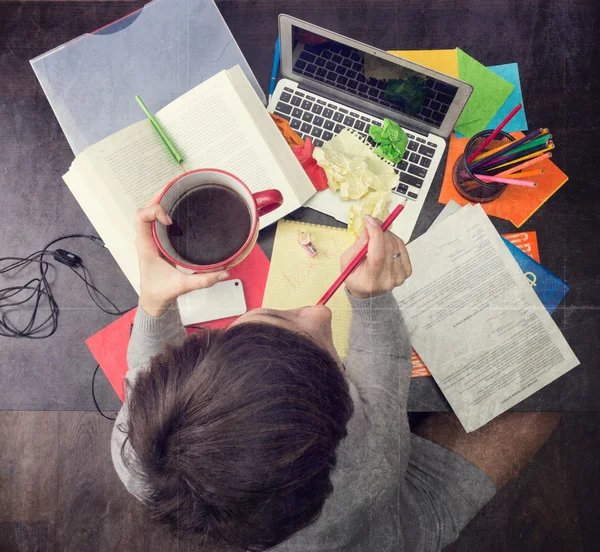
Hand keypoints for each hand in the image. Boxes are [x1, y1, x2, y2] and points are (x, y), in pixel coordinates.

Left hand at [135, 193, 228, 316]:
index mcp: (146, 246)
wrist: (153, 300)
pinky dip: (164, 209)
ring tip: (176, 190)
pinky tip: (177, 205)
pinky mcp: (156, 241)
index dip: (153, 211)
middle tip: (175, 187)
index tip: (169, 219)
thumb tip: (223, 271)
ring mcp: (150, 239)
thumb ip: (203, 280)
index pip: (141, 218)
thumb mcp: (182, 286)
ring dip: (160, 201)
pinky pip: (155, 220)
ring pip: (149, 212)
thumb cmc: (161, 292)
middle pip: (144, 209)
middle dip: (158, 196)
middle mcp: (145, 239)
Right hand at [341, 215, 411, 298]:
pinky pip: (402, 248)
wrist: (368, 293)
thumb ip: (357, 246)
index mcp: (371, 280)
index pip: (377, 255)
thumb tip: (368, 230)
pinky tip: (385, 240)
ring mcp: (399, 276)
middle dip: (380, 230)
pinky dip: (393, 240)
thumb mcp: (347, 262)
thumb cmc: (355, 277)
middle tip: (371, 222)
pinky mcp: (406, 272)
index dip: (375, 234)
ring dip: (386, 234)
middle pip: (388, 247)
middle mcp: (388, 279)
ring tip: (376, 233)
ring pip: (396, 245)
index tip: (369, 220)